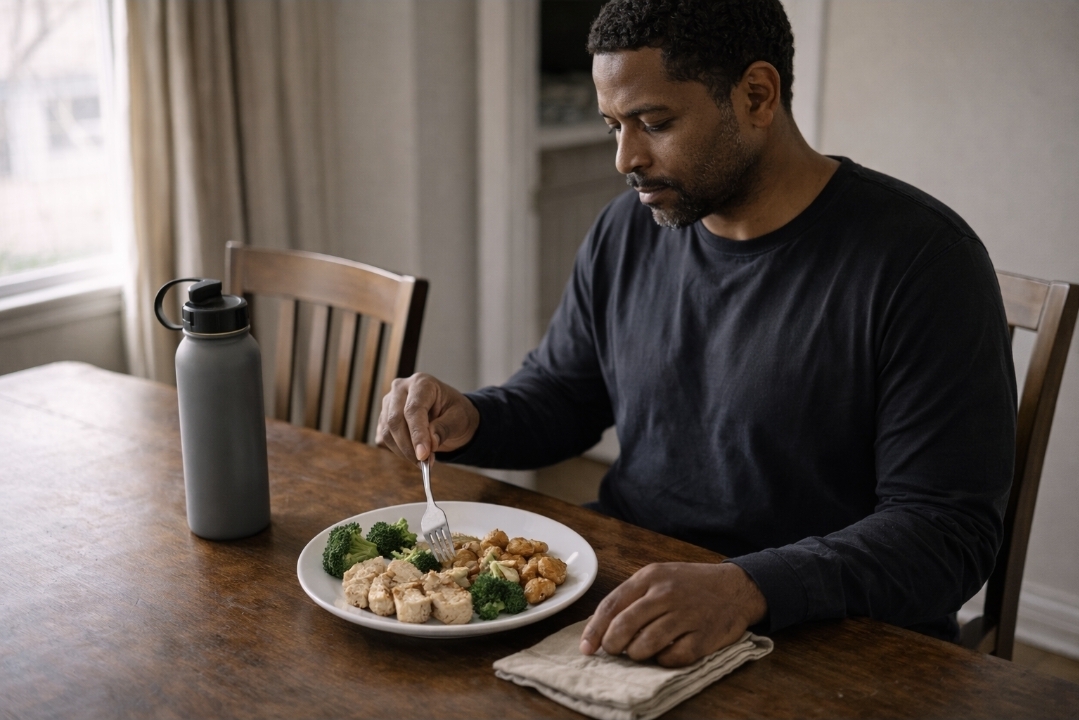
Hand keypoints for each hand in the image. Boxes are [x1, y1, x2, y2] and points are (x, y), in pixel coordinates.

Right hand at [376, 373, 479, 462]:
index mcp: (422, 383)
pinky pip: (384, 437)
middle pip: (395, 420)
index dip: (417, 434)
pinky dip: (397, 450)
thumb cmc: (454, 411)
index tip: (423, 455)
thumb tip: (430, 444)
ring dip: (403, 451)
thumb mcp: (458, 418)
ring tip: (422, 461)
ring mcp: (389, 402)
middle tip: (423, 462)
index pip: (413, 410)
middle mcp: (401, 389)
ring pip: (387, 431)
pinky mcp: (384, 417)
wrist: (448, 413)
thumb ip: (444, 429)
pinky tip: (413, 453)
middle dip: (408, 446)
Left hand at [579, 562, 767, 666]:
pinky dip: (663, 660)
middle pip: (625, 626)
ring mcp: (686, 614)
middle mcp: (666, 593)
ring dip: (636, 654)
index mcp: (650, 576)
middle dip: (612, 645)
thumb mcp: (659, 577)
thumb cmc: (690, 584)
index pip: (612, 605)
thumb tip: (600, 627)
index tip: (586, 648)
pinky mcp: (704, 636)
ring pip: (646, 644)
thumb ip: (631, 597)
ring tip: (638, 652)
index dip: (594, 629)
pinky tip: (665, 654)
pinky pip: (673, 657)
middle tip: (613, 652)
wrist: (736, 587)